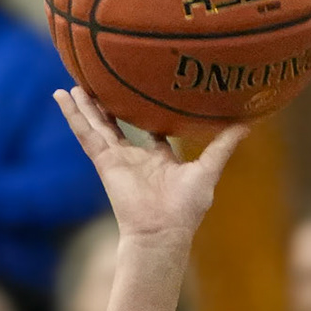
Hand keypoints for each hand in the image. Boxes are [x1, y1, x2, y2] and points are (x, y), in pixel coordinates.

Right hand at [52, 87, 247, 244]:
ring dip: (85, 104)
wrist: (162, 230)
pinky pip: (85, 134)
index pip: (150, 129)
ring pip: (97, 124)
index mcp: (158, 159)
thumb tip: (248, 123)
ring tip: (73, 82)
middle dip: (108, 103)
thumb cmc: (185, 209)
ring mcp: (117, 158)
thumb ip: (223, 145)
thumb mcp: (208, 170)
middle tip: (101, 79)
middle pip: (117, 123)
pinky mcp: (104, 161)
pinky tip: (61, 97)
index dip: (146, 112)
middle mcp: (135, 157)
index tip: (143, 91)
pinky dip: (73, 116)